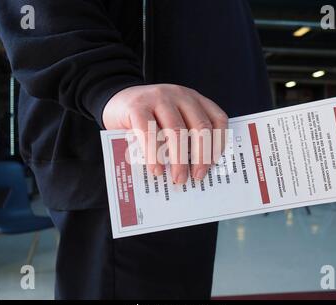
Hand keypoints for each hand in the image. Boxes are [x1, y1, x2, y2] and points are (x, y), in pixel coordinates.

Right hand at [102, 84, 227, 183]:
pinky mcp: (137, 106)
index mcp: (194, 99)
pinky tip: (156, 169)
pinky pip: (149, 133)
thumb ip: (183, 137)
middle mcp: (180, 95)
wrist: (116, 101)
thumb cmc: (148, 118)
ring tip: (178, 178)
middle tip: (197, 177)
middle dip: (202, 156)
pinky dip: (154, 154)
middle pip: (200, 127)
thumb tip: (194, 170)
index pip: (217, 119)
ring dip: (179, 159)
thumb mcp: (170, 121)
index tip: (215, 164)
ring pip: (177, 131)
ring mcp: (158, 97)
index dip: (219, 143)